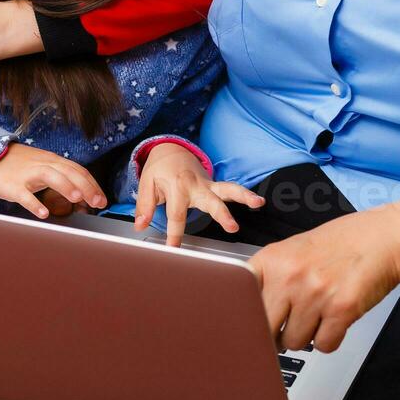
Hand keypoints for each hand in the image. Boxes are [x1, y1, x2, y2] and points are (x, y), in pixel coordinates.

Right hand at [0, 142, 106, 218]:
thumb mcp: (44, 166)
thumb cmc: (20, 166)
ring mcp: (27, 174)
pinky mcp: (12, 186)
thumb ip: (62, 176)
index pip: (78, 170)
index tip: (102, 199)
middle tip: (97, 202)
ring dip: (64, 186)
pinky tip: (43, 213)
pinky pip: (24, 195)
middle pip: (68, 172)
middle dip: (85, 186)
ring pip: (49, 176)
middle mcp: (43, 164)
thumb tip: (83, 193)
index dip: (92, 184)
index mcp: (53, 161)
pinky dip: (34, 204)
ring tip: (76, 199)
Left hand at [133, 144, 264, 246]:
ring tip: (258, 203)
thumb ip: (145, 205)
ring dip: (244, 196)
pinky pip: (230, 189)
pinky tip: (258, 201)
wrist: (171, 151)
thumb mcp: (146, 183)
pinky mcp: (214, 186)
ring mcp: (208, 185)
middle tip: (232, 226)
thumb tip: (141, 224)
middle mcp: (196, 185)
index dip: (175, 234)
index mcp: (177, 186)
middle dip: (222, 214)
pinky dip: (245, 194)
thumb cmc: (159, 169)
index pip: (177, 215)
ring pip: (228, 189)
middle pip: (211, 201)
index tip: (174, 249)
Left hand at [248, 209, 399, 352]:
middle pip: (265, 328)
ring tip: (318, 314)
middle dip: (276, 333)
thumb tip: (248, 315)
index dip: (244, 317)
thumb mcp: (293, 250)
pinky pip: (324, 345)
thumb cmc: (340, 244)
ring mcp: (315, 294)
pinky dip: (330, 339)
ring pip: (295, 341)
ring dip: (306, 336)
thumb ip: (270, 277)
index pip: (241, 299)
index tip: (248, 326)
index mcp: (273, 259)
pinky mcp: (341, 310)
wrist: (381, 239)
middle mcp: (291, 276)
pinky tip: (334, 320)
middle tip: (289, 324)